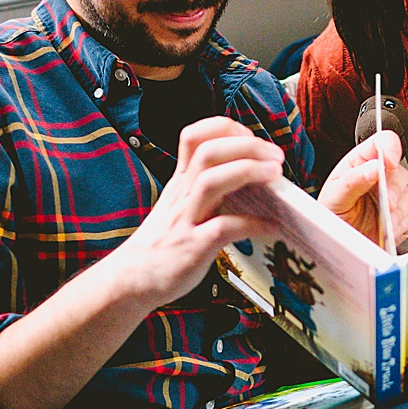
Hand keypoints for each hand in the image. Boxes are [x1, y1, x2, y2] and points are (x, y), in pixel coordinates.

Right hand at [106, 116, 283, 305]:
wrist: (131, 280)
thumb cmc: (162, 245)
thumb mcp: (179, 206)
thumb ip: (205, 189)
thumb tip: (250, 179)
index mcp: (181, 181)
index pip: (195, 136)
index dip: (226, 128)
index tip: (252, 137)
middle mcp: (182, 194)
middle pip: (208, 151)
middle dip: (246, 146)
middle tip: (276, 155)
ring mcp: (186, 219)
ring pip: (211, 180)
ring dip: (248, 171)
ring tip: (275, 174)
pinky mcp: (193, 247)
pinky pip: (224, 228)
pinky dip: (253, 224)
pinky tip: (272, 226)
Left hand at [317, 130, 407, 246]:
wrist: (336, 245)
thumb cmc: (331, 217)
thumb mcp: (334, 197)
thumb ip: (353, 180)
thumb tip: (375, 167)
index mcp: (360, 163)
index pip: (381, 143)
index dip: (389, 148)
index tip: (389, 162)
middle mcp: (378, 176)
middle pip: (399, 172)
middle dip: (394, 190)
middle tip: (387, 205)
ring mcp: (391, 196)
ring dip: (399, 213)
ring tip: (385, 226)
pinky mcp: (400, 216)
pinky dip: (402, 225)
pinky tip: (389, 231)